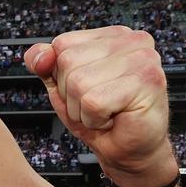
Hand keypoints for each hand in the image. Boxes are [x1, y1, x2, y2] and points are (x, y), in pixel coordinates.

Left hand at [24, 26, 175, 186]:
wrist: (130, 150)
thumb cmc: (102, 117)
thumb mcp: (63, 87)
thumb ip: (46, 65)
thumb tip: (38, 56)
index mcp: (113, 36)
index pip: (62, 44)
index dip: (61, 75)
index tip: (86, 88)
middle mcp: (132, 41)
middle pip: (68, 61)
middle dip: (71, 94)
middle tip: (96, 104)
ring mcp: (143, 59)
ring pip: (78, 82)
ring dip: (82, 109)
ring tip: (106, 111)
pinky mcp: (146, 82)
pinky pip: (93, 102)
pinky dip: (95, 119)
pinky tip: (114, 118)